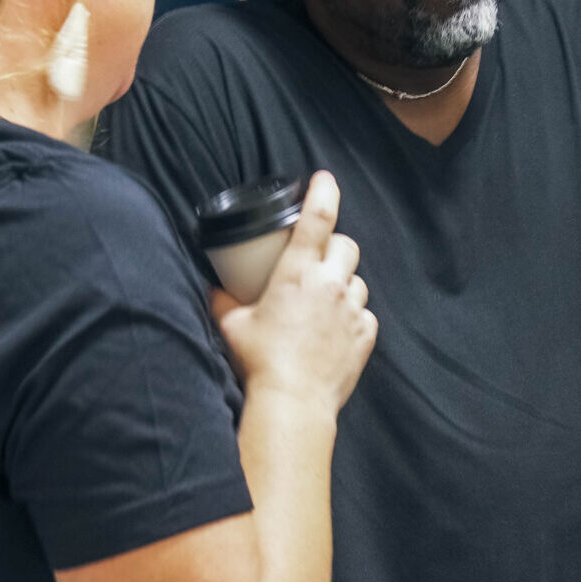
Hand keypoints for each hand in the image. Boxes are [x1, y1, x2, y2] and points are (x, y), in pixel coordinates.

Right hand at [212, 171, 376, 407]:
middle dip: (334, 247)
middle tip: (318, 261)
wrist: (292, 402)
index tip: (324, 179)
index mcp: (297, 273)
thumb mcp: (232, 326)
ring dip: (343, 284)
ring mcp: (352, 309)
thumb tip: (214, 290)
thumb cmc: (259, 361)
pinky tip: (333, 331)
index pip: (317, 219)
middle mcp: (330, 284)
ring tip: (323, 304)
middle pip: (346, 245)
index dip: (323, 193)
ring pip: (358, 281)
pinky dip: (352, 317)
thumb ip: (223, 301)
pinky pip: (365, 314)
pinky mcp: (366, 334)